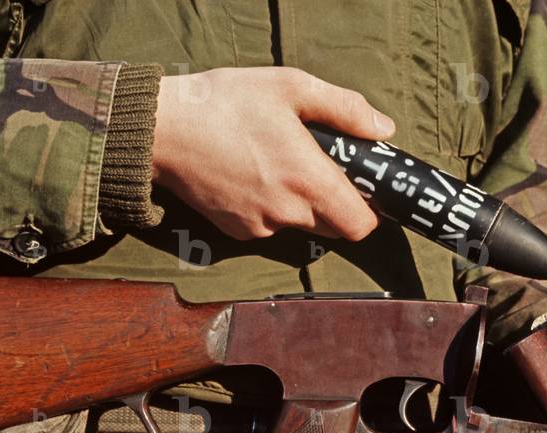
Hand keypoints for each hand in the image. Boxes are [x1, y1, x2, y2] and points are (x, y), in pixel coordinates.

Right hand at [152, 67, 395, 240]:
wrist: (163, 130)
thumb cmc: (227, 103)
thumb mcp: (291, 87)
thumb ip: (345, 108)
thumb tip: (383, 129)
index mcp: (308, 180)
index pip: (360, 226)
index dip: (369, 212)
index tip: (364, 191)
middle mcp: (288, 213)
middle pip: (333, 227)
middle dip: (336, 204)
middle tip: (319, 167)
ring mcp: (261, 226)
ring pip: (299, 224)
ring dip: (300, 203)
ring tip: (276, 163)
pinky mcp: (237, 231)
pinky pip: (269, 225)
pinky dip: (269, 206)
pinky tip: (250, 174)